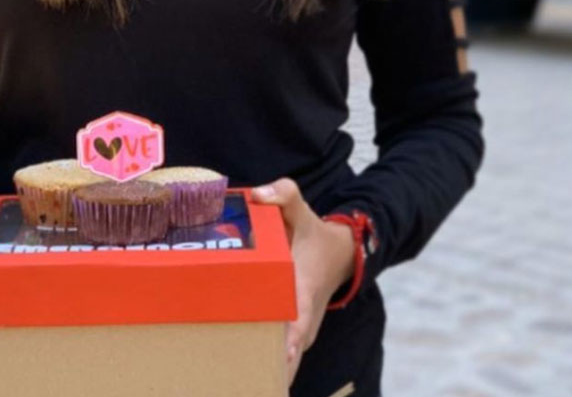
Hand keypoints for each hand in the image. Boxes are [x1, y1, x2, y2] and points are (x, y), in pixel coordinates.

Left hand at [251, 178, 354, 387]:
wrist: (340, 255)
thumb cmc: (313, 235)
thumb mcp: (302, 211)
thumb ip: (284, 195)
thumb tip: (260, 193)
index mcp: (304, 292)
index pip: (298, 325)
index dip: (289, 344)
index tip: (280, 361)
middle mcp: (302, 319)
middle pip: (285, 354)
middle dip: (264, 368)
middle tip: (237, 380)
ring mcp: (298, 331)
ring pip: (280, 360)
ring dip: (260, 368)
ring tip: (231, 382)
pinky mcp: (291, 334)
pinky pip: (276, 354)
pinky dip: (260, 361)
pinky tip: (236, 374)